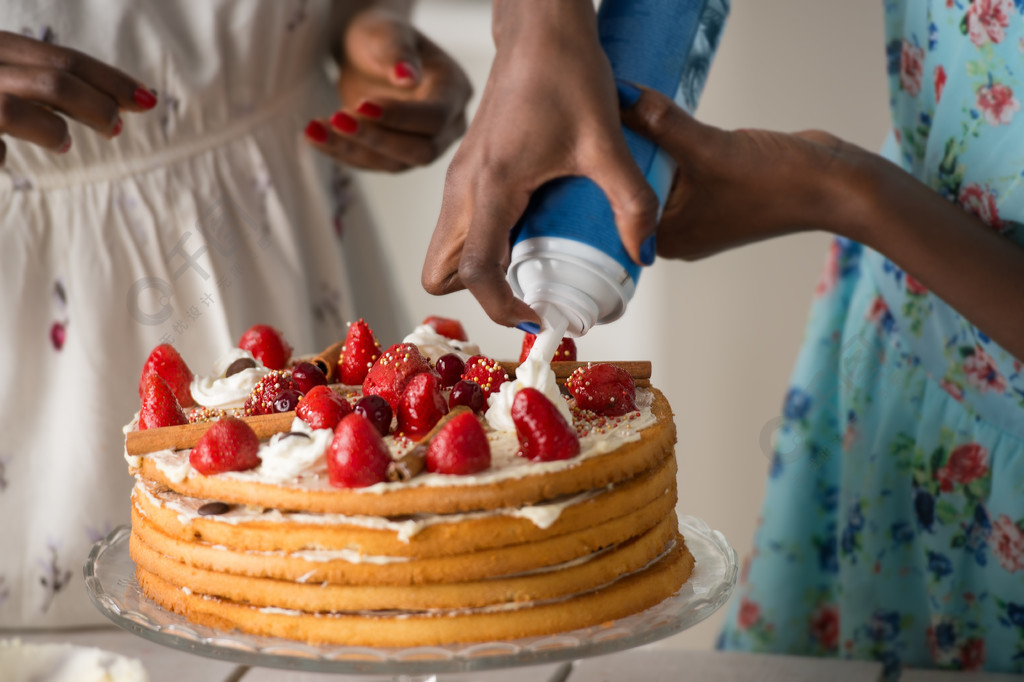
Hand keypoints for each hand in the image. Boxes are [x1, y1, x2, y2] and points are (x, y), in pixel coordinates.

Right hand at [0, 30, 155, 162]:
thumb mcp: (9, 73)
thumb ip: (47, 84)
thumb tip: (119, 106)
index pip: (61, 58)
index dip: (109, 79)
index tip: (146, 98)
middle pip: (51, 82)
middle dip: (96, 106)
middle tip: (117, 128)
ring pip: (13, 111)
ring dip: (51, 131)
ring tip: (63, 143)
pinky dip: (0, 156)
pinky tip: (1, 160)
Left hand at [305, 7, 470, 172]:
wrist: (370, 50)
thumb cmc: (383, 34)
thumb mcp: (388, 31)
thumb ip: (398, 51)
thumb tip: (408, 77)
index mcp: (454, 89)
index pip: (436, 117)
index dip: (401, 117)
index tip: (361, 104)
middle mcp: (448, 124)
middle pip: (422, 150)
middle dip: (378, 140)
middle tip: (338, 118)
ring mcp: (425, 144)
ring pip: (396, 164)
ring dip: (354, 150)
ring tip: (316, 128)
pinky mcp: (398, 155)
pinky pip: (373, 163)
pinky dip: (343, 152)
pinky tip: (316, 134)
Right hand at [420, 0, 658, 328]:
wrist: (539, 29)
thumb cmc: (565, 72)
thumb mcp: (605, 141)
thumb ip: (630, 200)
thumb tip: (645, 251)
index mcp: (491, 186)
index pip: (474, 271)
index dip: (499, 306)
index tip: (535, 315)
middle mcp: (463, 187)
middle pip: (439, 270)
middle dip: (477, 294)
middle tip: (529, 292)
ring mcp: (459, 179)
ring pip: (446, 250)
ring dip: (480, 271)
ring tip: (535, 267)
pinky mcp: (468, 171)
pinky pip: (461, 227)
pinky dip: (483, 245)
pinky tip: (531, 233)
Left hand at [620, 85, 868, 259]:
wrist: (832, 182)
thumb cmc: (777, 182)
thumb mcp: (708, 146)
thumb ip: (661, 122)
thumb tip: (622, 98)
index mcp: (665, 239)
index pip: (615, 207)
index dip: (603, 172)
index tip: (592, 138)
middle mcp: (676, 234)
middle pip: (631, 192)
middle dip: (623, 157)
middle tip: (607, 120)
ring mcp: (695, 216)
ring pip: (655, 177)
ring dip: (648, 148)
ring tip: (632, 117)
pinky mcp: (713, 195)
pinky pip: (678, 169)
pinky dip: (671, 148)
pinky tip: (663, 125)